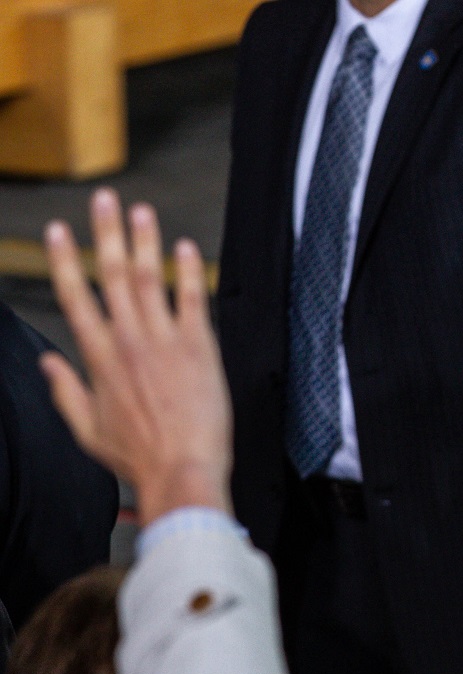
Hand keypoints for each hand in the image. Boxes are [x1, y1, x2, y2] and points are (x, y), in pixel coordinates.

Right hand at [40, 188, 232, 525]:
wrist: (183, 472)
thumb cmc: (139, 457)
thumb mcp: (88, 430)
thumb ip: (66, 392)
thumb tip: (49, 362)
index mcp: (99, 360)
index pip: (76, 298)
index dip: (64, 261)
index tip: (58, 231)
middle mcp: (129, 342)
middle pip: (112, 276)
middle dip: (107, 233)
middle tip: (104, 200)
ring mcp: (166, 342)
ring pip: (150, 280)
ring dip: (145, 241)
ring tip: (141, 210)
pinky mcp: (201, 349)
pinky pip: (194, 300)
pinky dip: (188, 272)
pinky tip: (185, 248)